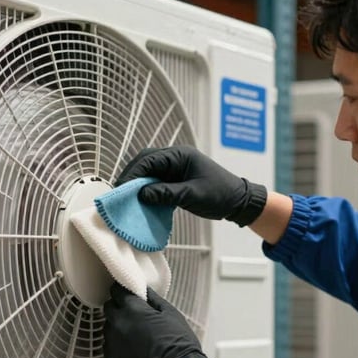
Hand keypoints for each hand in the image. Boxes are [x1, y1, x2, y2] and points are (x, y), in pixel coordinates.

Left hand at [102, 283, 214, 357]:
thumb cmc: (178, 343)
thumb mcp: (170, 312)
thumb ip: (152, 298)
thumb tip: (143, 291)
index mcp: (132, 309)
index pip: (116, 291)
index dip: (122, 291)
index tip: (127, 294)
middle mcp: (118, 323)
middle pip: (109, 308)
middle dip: (119, 308)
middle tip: (133, 314)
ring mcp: (112, 342)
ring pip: (108, 326)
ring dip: (117, 326)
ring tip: (135, 333)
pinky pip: (108, 344)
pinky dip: (117, 343)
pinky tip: (132, 346)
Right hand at [117, 146, 266, 226]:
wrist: (237, 202)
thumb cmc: (220, 194)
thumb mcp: (193, 195)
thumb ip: (167, 193)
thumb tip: (142, 195)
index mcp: (180, 155)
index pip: (149, 159)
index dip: (133, 173)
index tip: (122, 188)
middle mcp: (175, 158)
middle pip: (145, 163)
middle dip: (132, 177)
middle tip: (120, 193)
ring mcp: (175, 168)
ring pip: (149, 173)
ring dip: (138, 184)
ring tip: (127, 198)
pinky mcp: (175, 180)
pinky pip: (156, 182)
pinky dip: (147, 191)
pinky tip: (141, 201)